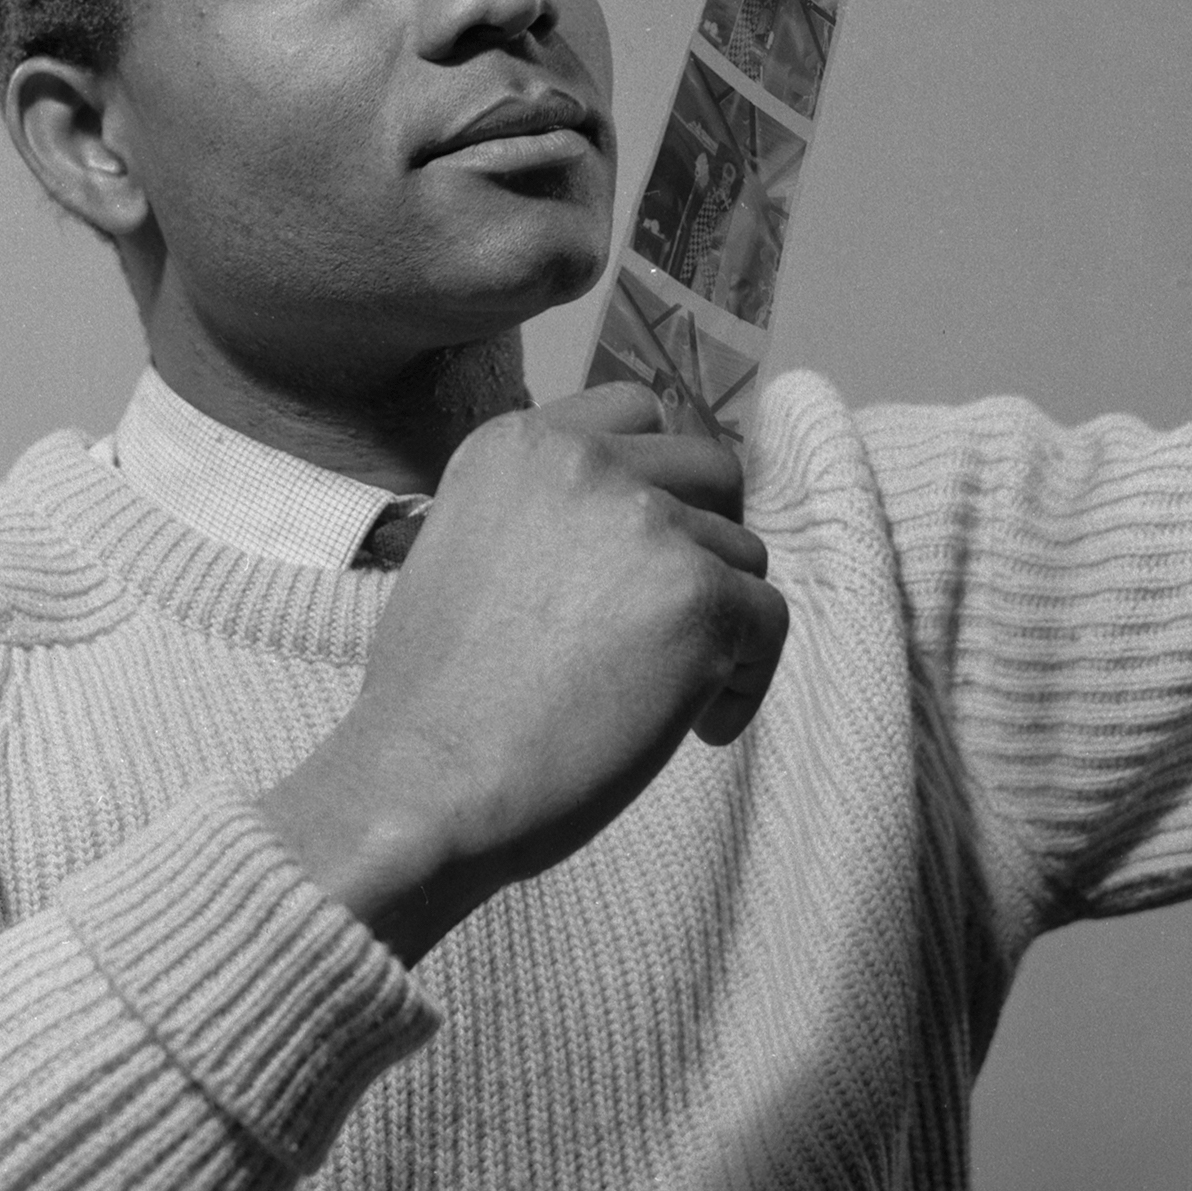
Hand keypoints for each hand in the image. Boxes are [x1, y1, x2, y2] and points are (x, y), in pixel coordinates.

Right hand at [258, 381, 786, 963]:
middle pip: (712, 469)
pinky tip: (698, 730)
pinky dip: (746, 682)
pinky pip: (768, 622)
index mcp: (520, 441)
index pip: (638, 410)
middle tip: (680, 615)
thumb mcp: (464, 546)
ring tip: (667, 694)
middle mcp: (585, 460)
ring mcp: (646, 522)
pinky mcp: (698, 597)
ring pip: (744, 554)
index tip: (650, 546)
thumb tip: (636, 519)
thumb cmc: (434, 699)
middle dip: (709, 540)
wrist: (423, 781)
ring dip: (721, 621)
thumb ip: (546, 511)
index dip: (661, 480)